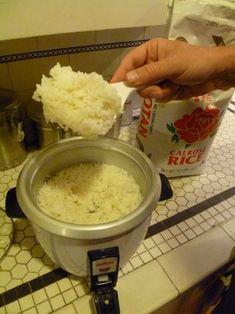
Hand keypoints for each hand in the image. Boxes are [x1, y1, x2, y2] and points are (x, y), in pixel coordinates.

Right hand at [111, 38, 234, 100]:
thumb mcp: (172, 65)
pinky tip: (177, 89)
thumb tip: (127, 81)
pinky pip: (156, 98)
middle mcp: (150, 64)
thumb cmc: (195, 62)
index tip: (114, 88)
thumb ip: (149, 73)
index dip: (121, 75)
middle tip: (159, 86)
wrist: (215, 74)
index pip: (130, 62)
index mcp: (150, 51)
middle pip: (136, 81)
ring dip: (159, 92)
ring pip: (146, 92)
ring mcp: (157, 78)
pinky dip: (166, 96)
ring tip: (173, 86)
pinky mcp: (163, 90)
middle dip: (148, 87)